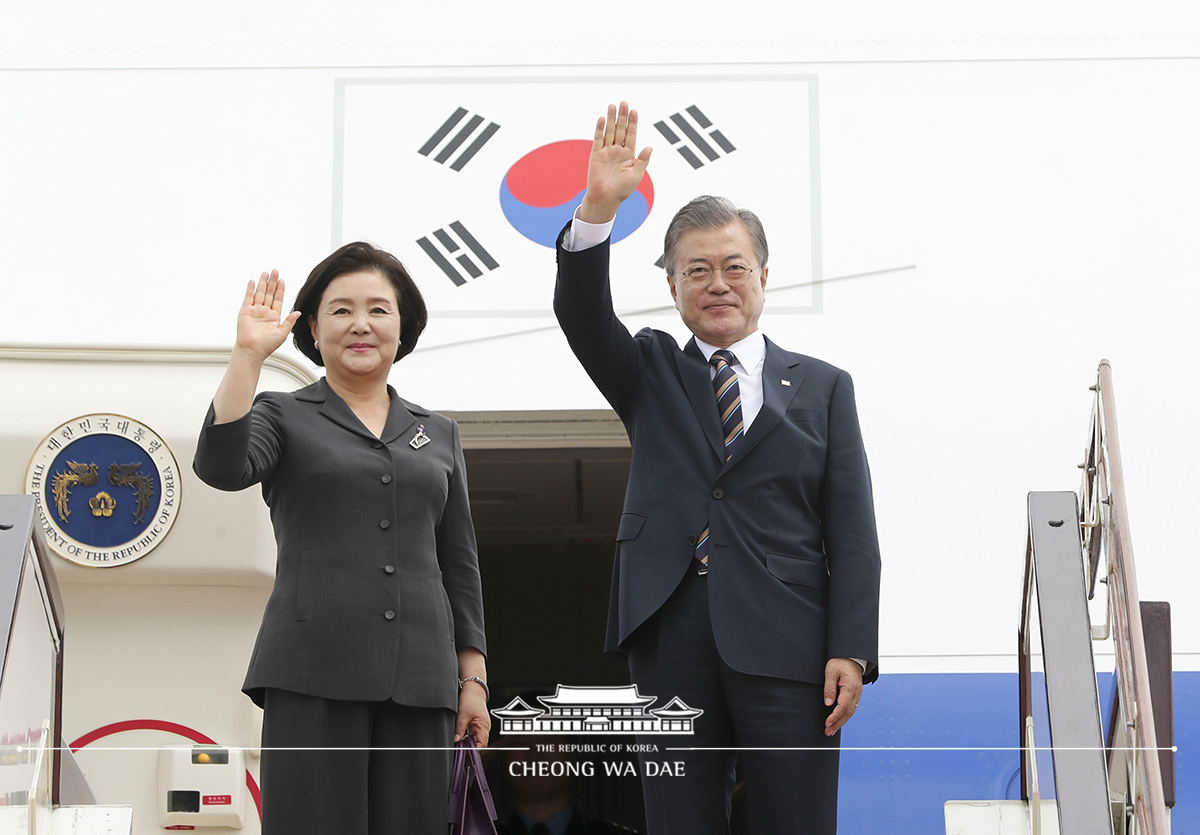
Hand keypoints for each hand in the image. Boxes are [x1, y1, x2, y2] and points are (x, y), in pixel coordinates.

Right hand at [234, 270, 300, 360]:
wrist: (253, 351)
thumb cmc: (267, 345)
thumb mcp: (283, 332)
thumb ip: (290, 321)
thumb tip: (298, 312)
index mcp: (273, 317)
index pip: (278, 300)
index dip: (280, 290)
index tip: (282, 280)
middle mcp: (264, 312)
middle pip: (269, 294)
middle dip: (272, 282)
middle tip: (275, 271)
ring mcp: (254, 311)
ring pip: (260, 294)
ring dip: (263, 283)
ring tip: (266, 273)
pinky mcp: (245, 312)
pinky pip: (248, 298)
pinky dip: (250, 290)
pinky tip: (253, 281)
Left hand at [455, 680, 490, 747]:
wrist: (473, 689)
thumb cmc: (471, 698)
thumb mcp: (463, 714)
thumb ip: (460, 728)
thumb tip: (456, 740)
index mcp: (484, 726)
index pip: (482, 745)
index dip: (473, 750)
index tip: (464, 752)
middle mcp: (484, 727)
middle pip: (479, 744)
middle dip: (469, 748)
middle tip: (459, 749)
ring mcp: (481, 726)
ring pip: (475, 740)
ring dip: (468, 743)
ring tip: (459, 744)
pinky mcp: (477, 724)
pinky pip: (473, 735)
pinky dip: (468, 738)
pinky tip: (461, 738)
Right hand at [579, 101, 652, 223]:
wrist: (606, 199)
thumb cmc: (622, 190)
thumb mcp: (636, 175)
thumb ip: (642, 160)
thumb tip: (650, 147)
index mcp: (629, 155)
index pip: (631, 135)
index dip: (633, 123)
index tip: (634, 111)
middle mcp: (617, 151)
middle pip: (620, 130)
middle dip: (622, 117)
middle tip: (624, 103)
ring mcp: (606, 152)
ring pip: (609, 132)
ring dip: (611, 119)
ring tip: (612, 106)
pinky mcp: (596, 155)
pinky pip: (598, 139)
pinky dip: (600, 129)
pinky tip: (602, 119)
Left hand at [823, 657, 862, 736]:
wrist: (851, 657)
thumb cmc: (840, 662)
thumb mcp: (831, 671)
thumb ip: (829, 687)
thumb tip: (828, 703)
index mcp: (851, 686)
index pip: (843, 706)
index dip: (835, 716)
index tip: (827, 723)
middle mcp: (856, 692)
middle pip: (848, 712)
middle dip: (837, 723)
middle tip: (828, 731)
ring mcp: (857, 694)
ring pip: (850, 712)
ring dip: (841, 722)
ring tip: (831, 730)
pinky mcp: (855, 695)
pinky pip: (851, 708)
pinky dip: (844, 716)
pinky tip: (838, 721)